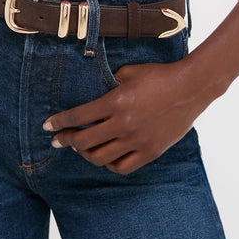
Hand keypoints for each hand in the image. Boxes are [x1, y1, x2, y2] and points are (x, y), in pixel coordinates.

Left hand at [43, 60, 204, 174]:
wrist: (191, 87)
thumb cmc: (159, 75)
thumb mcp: (129, 72)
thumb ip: (109, 82)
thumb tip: (93, 91)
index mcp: (116, 102)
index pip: (78, 117)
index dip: (59, 122)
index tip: (47, 126)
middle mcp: (123, 124)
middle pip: (84, 141)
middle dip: (66, 141)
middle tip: (58, 139)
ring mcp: (137, 141)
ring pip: (101, 158)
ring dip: (85, 154)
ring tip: (80, 148)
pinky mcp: (150, 152)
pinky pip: (123, 167)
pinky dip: (109, 164)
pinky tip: (105, 156)